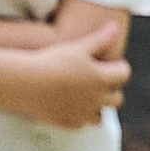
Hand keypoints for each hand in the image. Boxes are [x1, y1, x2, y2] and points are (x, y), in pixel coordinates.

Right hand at [6, 27, 132, 129]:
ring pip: (100, 116)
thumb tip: (116, 26)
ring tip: (84, 95)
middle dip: (111, 90)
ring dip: (96, 107)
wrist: (25, 83)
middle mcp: (95, 99)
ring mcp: (82, 114)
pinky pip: (80, 124)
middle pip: (117, 99)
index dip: (119, 67)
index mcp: (101, 78)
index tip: (110, 64)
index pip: (124, 74)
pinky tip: (68, 104)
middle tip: (98, 80)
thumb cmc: (52, 61)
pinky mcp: (67, 123)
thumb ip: (99, 39)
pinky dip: (78, 116)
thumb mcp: (77, 47)